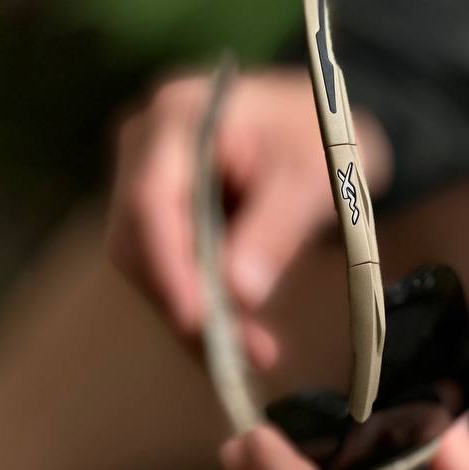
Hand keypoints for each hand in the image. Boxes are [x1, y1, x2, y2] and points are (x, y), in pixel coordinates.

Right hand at [107, 67, 392, 365]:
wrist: (329, 122)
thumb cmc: (325, 135)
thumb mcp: (315, 176)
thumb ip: (277, 229)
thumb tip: (239, 293)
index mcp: (180, 117)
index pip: (151, 199)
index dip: (168, 265)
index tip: (196, 319)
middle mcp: (148, 146)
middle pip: (139, 240)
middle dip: (187, 302)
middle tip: (244, 352)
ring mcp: (148, 178)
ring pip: (150, 265)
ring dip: (197, 315)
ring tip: (257, 351)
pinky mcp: (164, 213)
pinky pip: (170, 268)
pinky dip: (204, 306)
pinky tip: (244, 340)